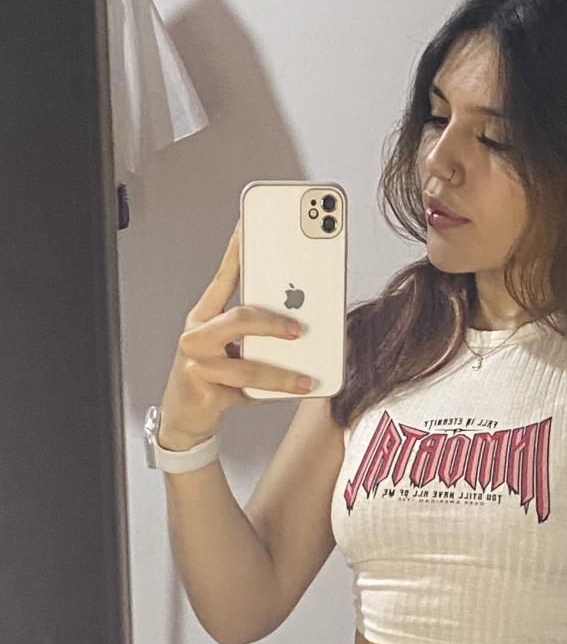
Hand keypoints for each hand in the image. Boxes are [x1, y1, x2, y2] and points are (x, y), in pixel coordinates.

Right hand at [158, 220, 313, 444]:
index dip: (237, 251)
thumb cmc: (212, 377)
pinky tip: (293, 391)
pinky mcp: (203, 392)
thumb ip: (257, 331)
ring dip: (281, 373)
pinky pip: (246, 392)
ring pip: (246, 365)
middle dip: (273, 322)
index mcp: (205, 316)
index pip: (224, 277)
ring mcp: (197, 364)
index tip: (250, 225)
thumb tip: (302, 317)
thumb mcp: (233, 347)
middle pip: (238, 318)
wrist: (185, 417)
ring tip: (305, 377)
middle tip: (299, 328)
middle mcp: (196, 334)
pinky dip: (274, 394)